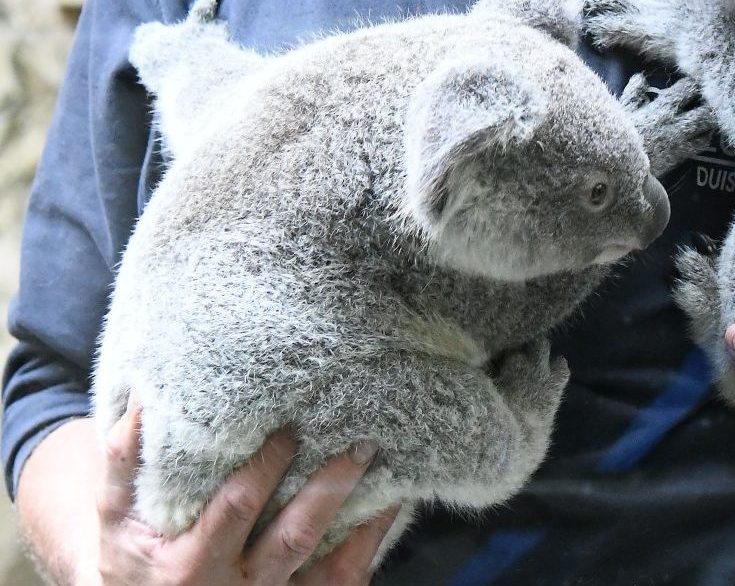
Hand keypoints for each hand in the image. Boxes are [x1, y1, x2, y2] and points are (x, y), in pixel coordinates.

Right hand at [89, 401, 398, 584]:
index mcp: (192, 563)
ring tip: (386, 469)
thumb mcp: (116, 515)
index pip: (237, 508)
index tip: (289, 428)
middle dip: (329, 487)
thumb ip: (126, 459)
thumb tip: (146, 395)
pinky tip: (390, 503)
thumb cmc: (132, 555)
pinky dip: (371, 541)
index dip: (266, 468)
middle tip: (358, 442)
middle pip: (294, 536)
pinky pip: (344, 579)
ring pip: (330, 565)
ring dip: (364, 517)